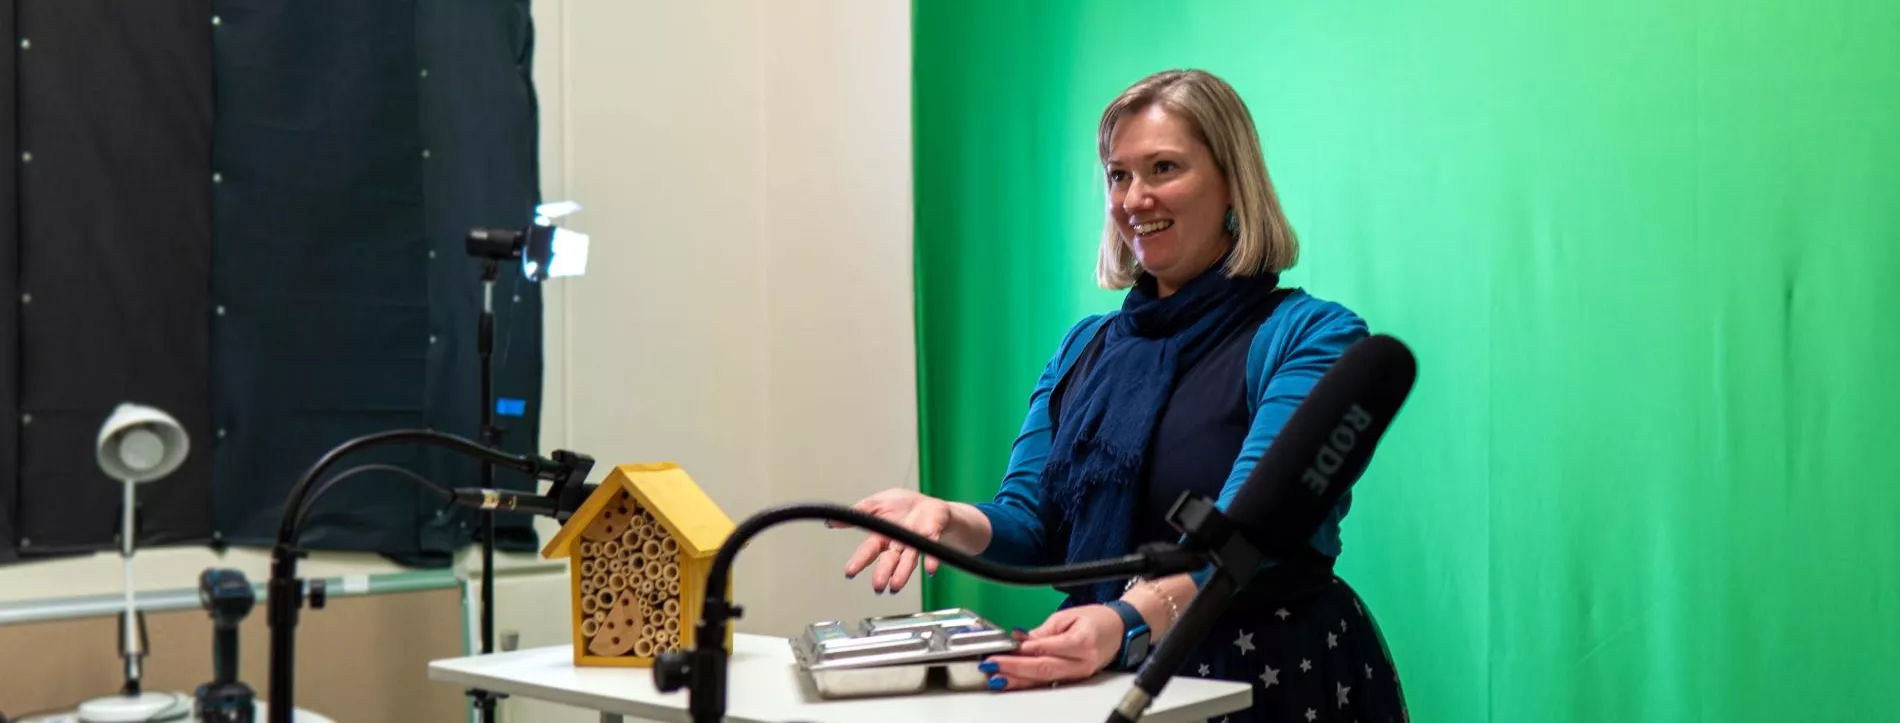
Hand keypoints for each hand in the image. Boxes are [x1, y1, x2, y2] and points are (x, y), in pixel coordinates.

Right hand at [828, 488, 952, 593]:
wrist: (929, 504)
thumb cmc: (902, 507)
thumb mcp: (876, 504)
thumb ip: (858, 513)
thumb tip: (830, 520)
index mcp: (882, 537)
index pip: (868, 551)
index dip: (859, 561)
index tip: (850, 572)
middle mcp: (898, 545)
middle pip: (888, 560)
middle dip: (882, 573)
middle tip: (877, 586)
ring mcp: (915, 543)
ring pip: (908, 560)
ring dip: (902, 573)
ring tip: (895, 585)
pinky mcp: (932, 538)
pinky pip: (932, 550)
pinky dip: (931, 561)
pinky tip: (929, 570)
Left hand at [978, 605, 1122, 690]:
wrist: (1120, 629)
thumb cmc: (1097, 619)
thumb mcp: (1067, 617)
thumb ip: (1042, 632)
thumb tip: (1018, 640)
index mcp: (1081, 642)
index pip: (1046, 648)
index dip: (1021, 651)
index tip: (1001, 650)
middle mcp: (1082, 662)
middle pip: (1043, 668)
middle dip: (1014, 668)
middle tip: (992, 665)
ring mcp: (1080, 674)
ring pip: (1044, 679)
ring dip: (1018, 680)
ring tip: (997, 678)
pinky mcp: (1076, 680)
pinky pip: (1050, 682)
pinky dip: (1030, 681)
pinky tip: (1014, 681)